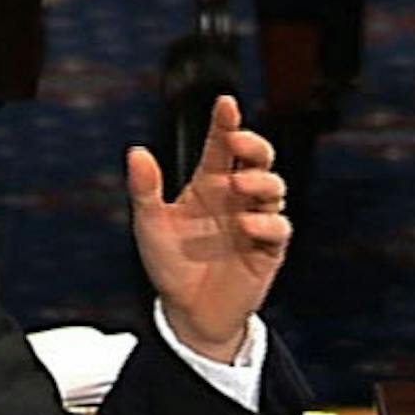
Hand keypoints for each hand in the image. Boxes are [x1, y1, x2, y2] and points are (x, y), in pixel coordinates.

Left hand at [125, 95, 291, 362]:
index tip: (225, 103)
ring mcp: (255, 220)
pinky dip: (267, 223)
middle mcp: (235, 197)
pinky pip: (279, 228)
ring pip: (274, 188)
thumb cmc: (169, 264)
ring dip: (261, 181)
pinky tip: (248, 224)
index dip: (225, 123)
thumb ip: (144, 190)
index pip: (221, 146)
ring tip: (239, 184)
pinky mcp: (268, 249)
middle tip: (238, 141)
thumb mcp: (150, 225)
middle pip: (257, 159)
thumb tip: (135, 152)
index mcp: (208, 184)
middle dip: (253, 145)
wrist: (186, 311)